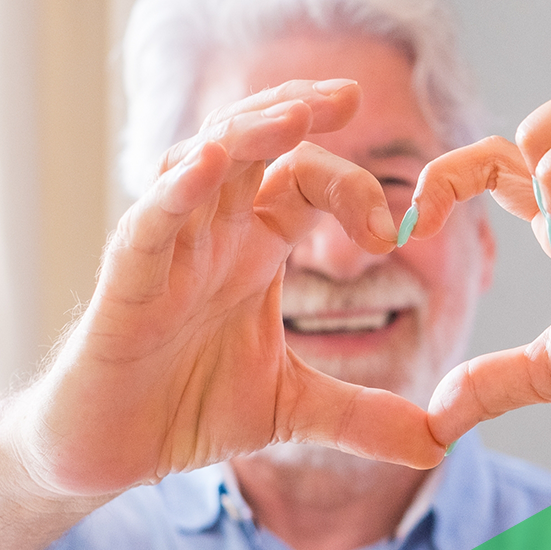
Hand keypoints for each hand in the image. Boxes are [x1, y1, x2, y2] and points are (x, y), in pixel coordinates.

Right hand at [0, 79, 444, 503]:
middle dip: (297, 113)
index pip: (303, 181)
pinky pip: (151, 223)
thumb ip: (365, 415)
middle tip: (349, 95)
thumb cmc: (189, 407)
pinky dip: (179, 191)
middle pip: (254, 147)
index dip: (351, 189)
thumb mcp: (294, 408)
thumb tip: (438, 443)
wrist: (112, 454)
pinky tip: (212, 163)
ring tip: (295, 112)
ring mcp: (168, 251)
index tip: (393, 233)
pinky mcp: (127, 283)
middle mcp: (213, 234)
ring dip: (248, 134)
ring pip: (202, 165)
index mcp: (255, 248)